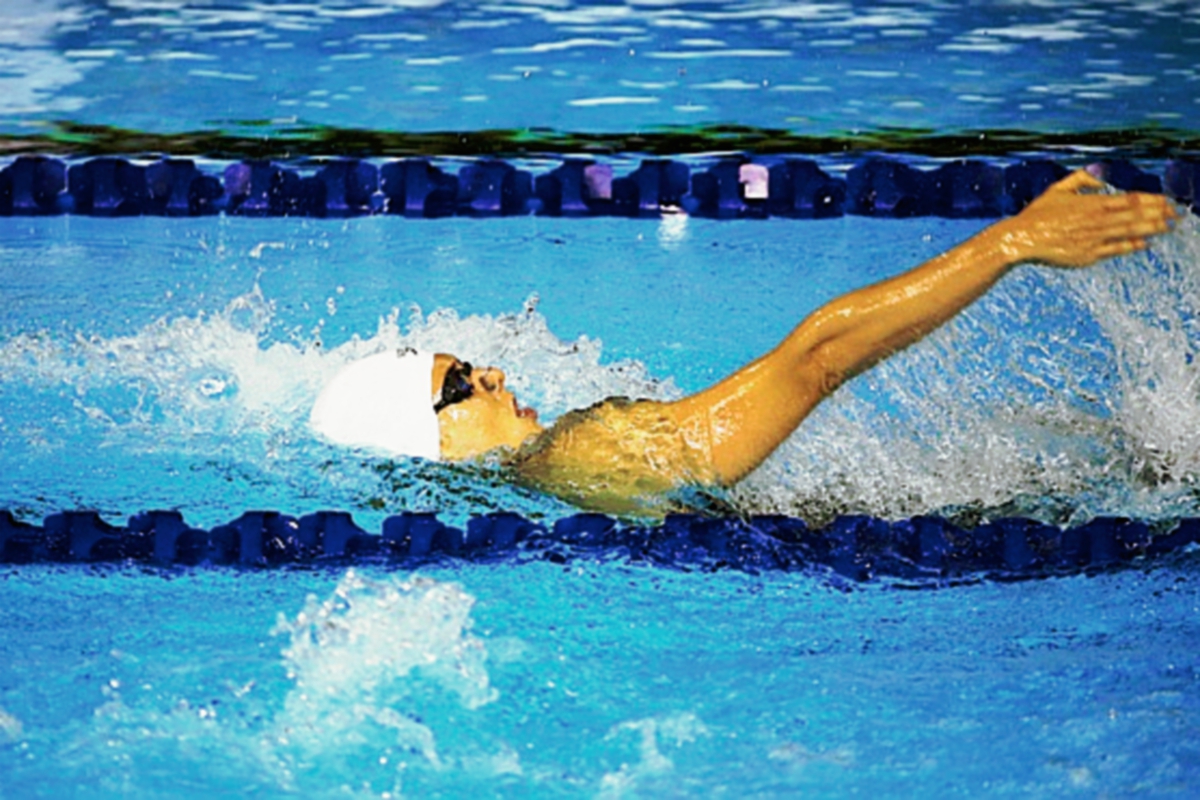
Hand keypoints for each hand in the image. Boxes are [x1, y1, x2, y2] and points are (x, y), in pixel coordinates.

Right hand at [995, 169, 1177, 267]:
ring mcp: (1094, 239)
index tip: (1167, 200)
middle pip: (1137, 216)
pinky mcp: (1088, 256)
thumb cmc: (1038, 214)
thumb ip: (1082, 179)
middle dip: (1160, 214)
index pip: (1131, 200)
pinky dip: (1132, 246)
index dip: (1152, 200)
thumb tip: (1102, 176)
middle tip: (1178, 214)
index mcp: (1092, 203)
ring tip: (1170, 227)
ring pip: (1131, 232)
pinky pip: (1115, 250)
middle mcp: (1097, 221)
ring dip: (1153, 228)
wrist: (1021, 240)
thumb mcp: (1058, 189)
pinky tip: (1145, 244)